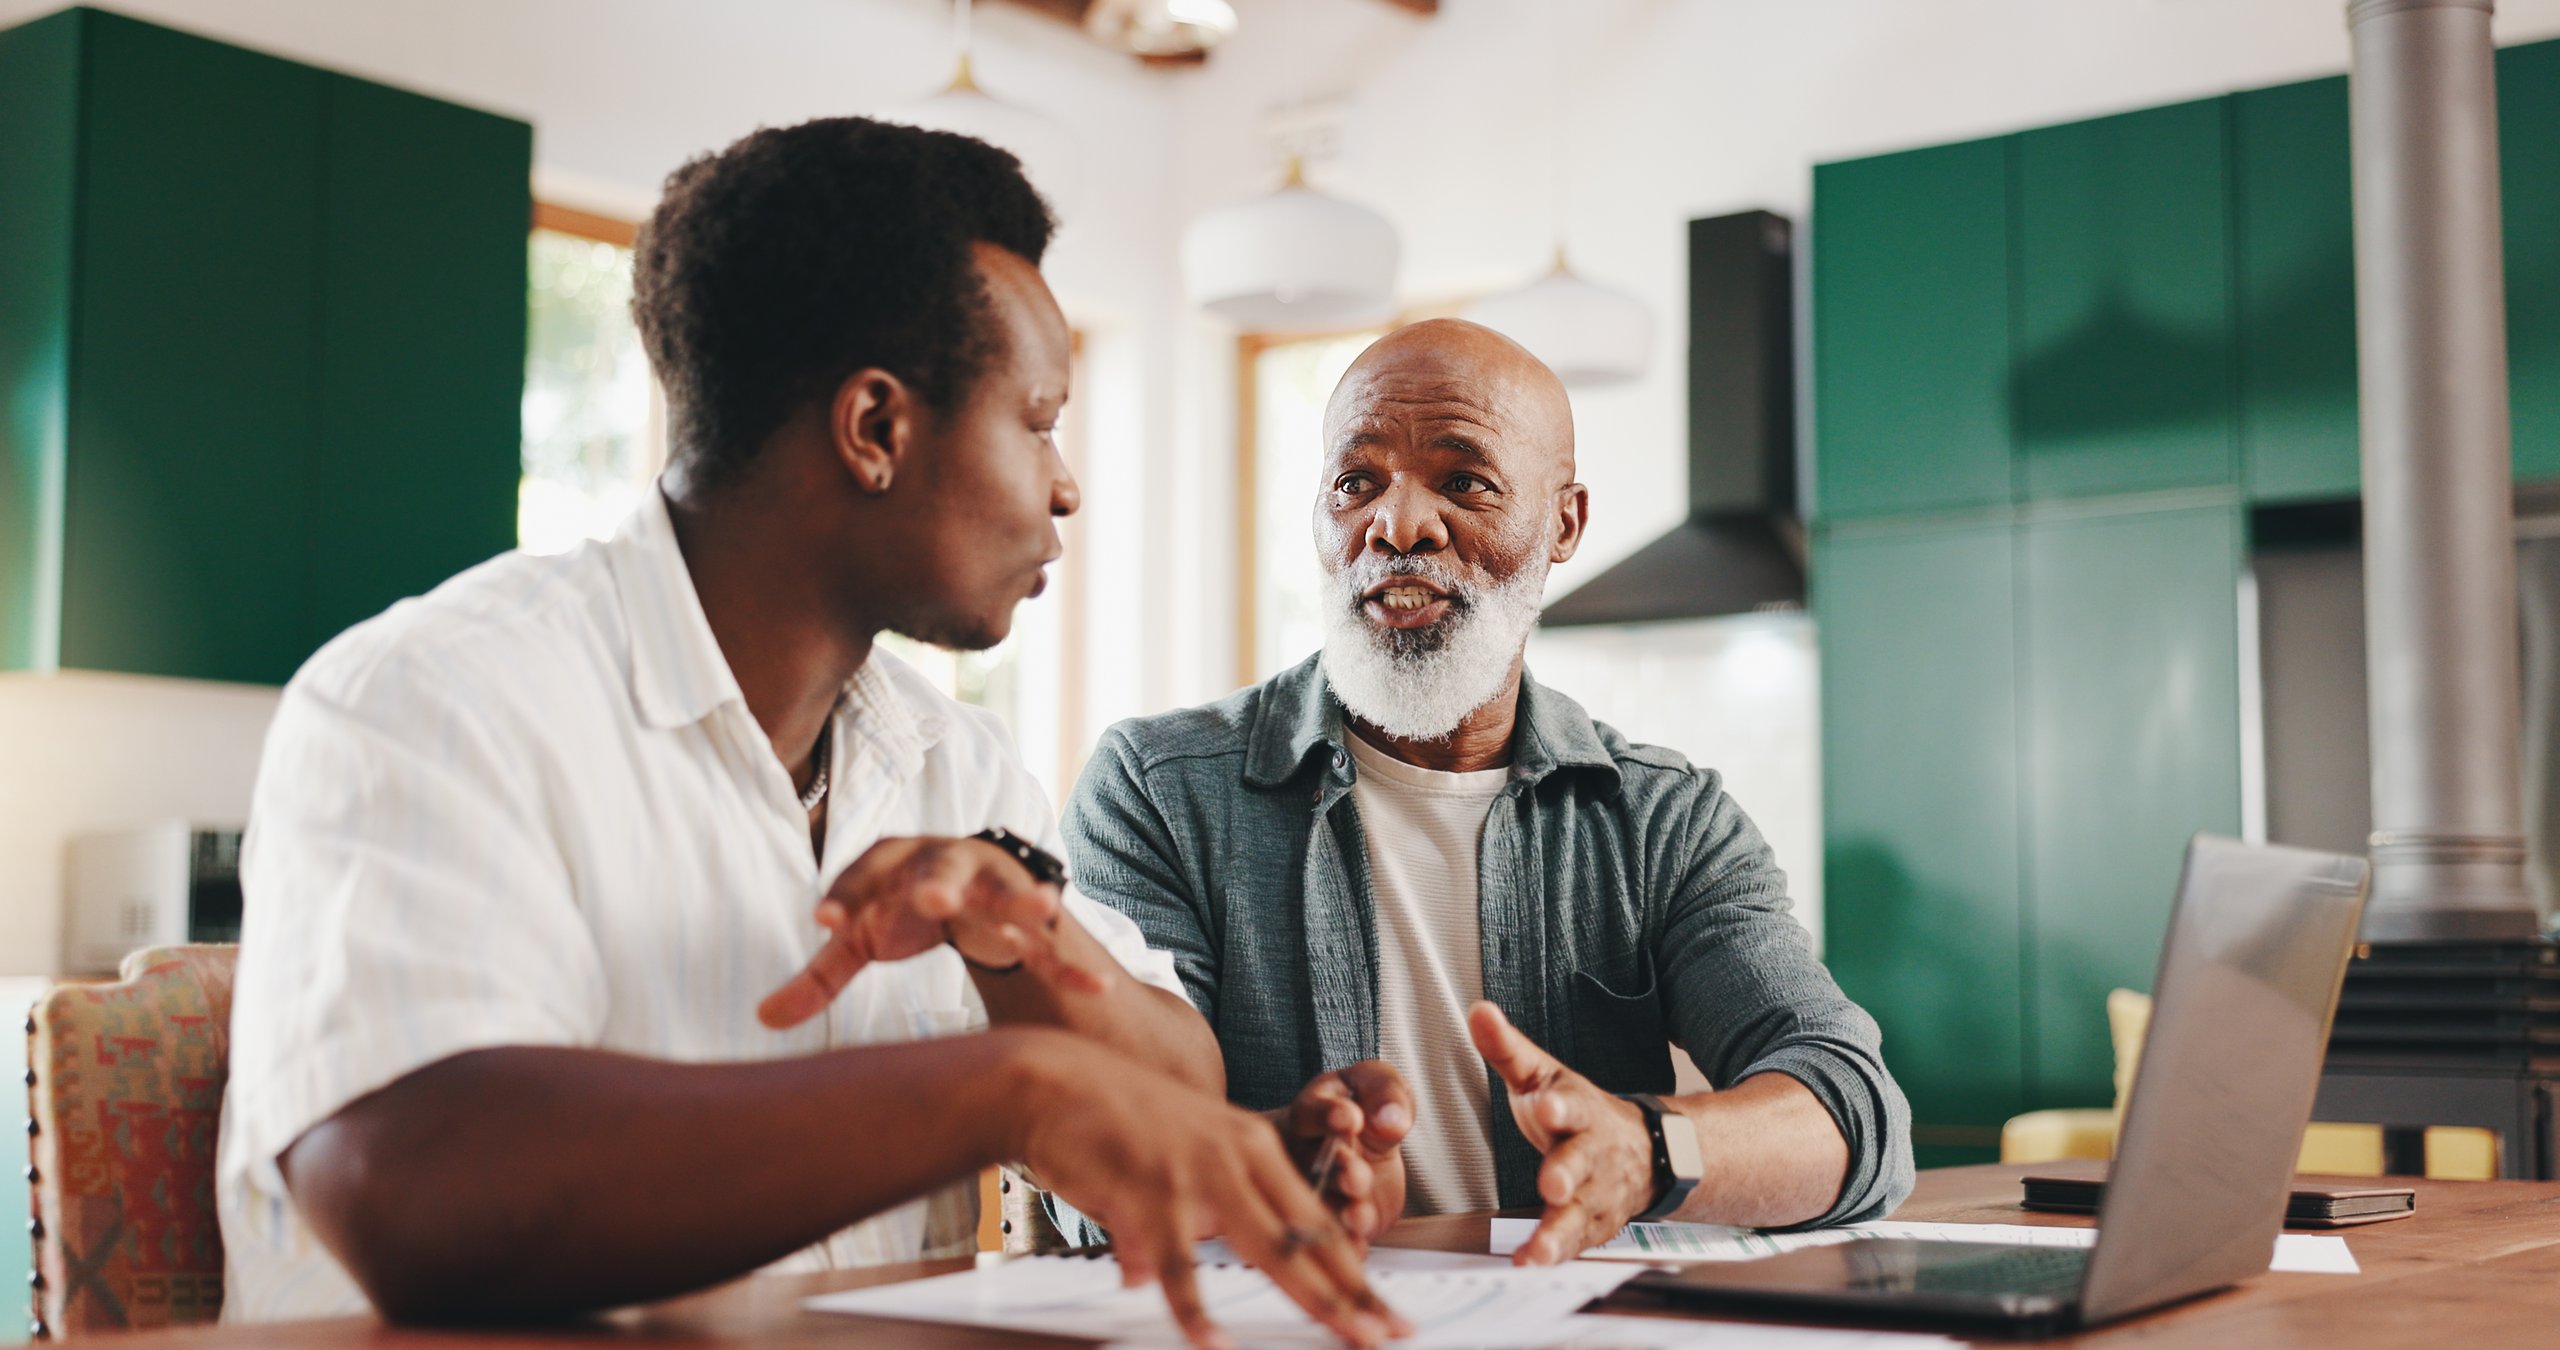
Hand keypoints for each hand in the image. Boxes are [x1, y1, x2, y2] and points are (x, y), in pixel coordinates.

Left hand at [758, 835, 1107, 1028]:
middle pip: (940, 866)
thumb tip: (762, 1019)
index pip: (864, 871)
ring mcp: (991, 886)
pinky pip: (1049, 943)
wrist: (969, 880)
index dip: (845, 894)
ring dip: (1024, 900)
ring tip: (1043, 909)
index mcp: (894, 861)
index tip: (824, 922)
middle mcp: (944, 863)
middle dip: (938, 881)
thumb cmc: (901, 908)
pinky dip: (1070, 962)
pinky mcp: (1025, 918)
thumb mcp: (861, 939)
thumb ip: (818, 977)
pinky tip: (1096, 986)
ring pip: (1007, 890)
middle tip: (934, 898)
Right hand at [1018, 1037, 1414, 1349]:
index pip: (1316, 1215)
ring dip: (1317, 1299)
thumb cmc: (1103, 1120)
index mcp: (1251, 1146)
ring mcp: (1201, 1173)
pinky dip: (1198, 1310)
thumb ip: (1163, 1225)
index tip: (1383, 1308)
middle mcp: (1239, 1157)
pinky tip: (1214, 1345)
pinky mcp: (1154, 1191)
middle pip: (1312, 1235)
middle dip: (1355, 1291)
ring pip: (1274, 1248)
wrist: (1051, 1080)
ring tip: (1348, 1337)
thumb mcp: (1160, 1167)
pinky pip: (1182, 1266)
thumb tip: (1148, 1277)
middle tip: (1389, 1333)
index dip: (1352, 1266)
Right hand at [1277, 1061, 1413, 1242]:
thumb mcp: (1378, 1086)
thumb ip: (1385, 1093)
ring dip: (1342, 1212)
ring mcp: (1317, 1190)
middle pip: (1317, 1164)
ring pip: (1323, 1205)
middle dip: (1339, 1171)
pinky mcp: (1333, 1221)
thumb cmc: (1365, 1109)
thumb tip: (1390, 1119)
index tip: (1350, 1118)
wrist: (1361, 1143)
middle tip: (1355, 1174)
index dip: (1329, 1115)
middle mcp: (1307, 1154)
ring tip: (1359, 1215)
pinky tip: (1359, 1246)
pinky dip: (1348, 1243)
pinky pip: (1336, 1235)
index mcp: (1312, 1113)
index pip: (1314, 1112)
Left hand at [1466, 1001, 1657, 1264]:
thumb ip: (1508, 1050)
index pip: (1574, 1104)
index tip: (1548, 1106)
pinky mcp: (1595, 1225)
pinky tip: (1531, 1263)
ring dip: (1560, 1231)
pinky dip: (1557, 1254)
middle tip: (1552, 1184)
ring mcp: (1598, 1192)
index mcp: (1579, 1109)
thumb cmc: (1577, 1113)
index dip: (1562, 1106)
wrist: (1645, 1151)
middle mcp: (1594, 1152)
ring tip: (1539, 1250)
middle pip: (1583, 1162)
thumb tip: (1478, 1010)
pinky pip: (1577, 1243)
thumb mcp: (1544, 1076)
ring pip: (1582, 1213)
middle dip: (1568, 1173)